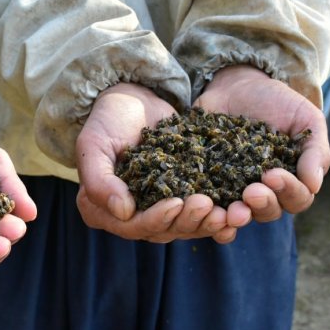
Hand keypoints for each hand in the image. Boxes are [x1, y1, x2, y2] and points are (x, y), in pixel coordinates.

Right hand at [75, 83, 243, 242]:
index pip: (133, 225)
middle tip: (210, 206)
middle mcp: (130, 217)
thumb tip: (124, 212)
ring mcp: (157, 209)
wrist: (133, 99)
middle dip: (188, 221)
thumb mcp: (93, 144)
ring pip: (185, 227)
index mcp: (102, 210)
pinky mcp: (181, 196)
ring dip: (207, 223)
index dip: (156, 219)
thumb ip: (99, 180)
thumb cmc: (107, 119)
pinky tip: (236, 214)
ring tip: (228, 212)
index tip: (176, 203)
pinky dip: (218, 217)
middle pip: (163, 231)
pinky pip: (201, 215)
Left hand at [195, 65, 329, 223]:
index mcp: (291, 180)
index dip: (288, 192)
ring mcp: (233, 189)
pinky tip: (205, 207)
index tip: (273, 174)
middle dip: (262, 205)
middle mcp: (263, 190)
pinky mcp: (206, 183)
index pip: (297, 199)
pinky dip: (207, 213)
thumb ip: (315, 150)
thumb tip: (314, 184)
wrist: (236, 85)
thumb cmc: (277, 102)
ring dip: (237, 216)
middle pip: (268, 212)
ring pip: (239, 215)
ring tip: (231, 210)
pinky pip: (207, 206)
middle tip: (251, 191)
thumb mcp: (305, 119)